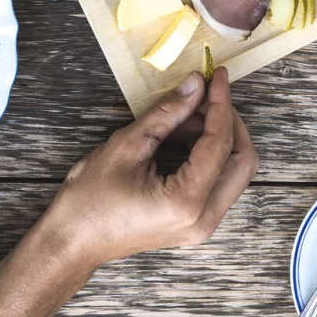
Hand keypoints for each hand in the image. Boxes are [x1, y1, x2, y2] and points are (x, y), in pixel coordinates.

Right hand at [40, 69, 257, 268]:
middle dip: (228, 121)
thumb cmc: (90, 199)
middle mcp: (203, 219)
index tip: (218, 75)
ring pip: (233, 171)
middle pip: (242, 161)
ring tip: (185, 113)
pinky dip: (209, 153)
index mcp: (186, 202)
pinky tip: (183, 134)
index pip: (220, 143)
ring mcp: (202, 225)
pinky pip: (217, 182)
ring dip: (218, 136)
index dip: (221, 104)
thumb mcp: (127, 146)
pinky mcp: (195, 222)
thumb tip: (195, 84)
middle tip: (205, 93)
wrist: (74, 241)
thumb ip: (166, 114)